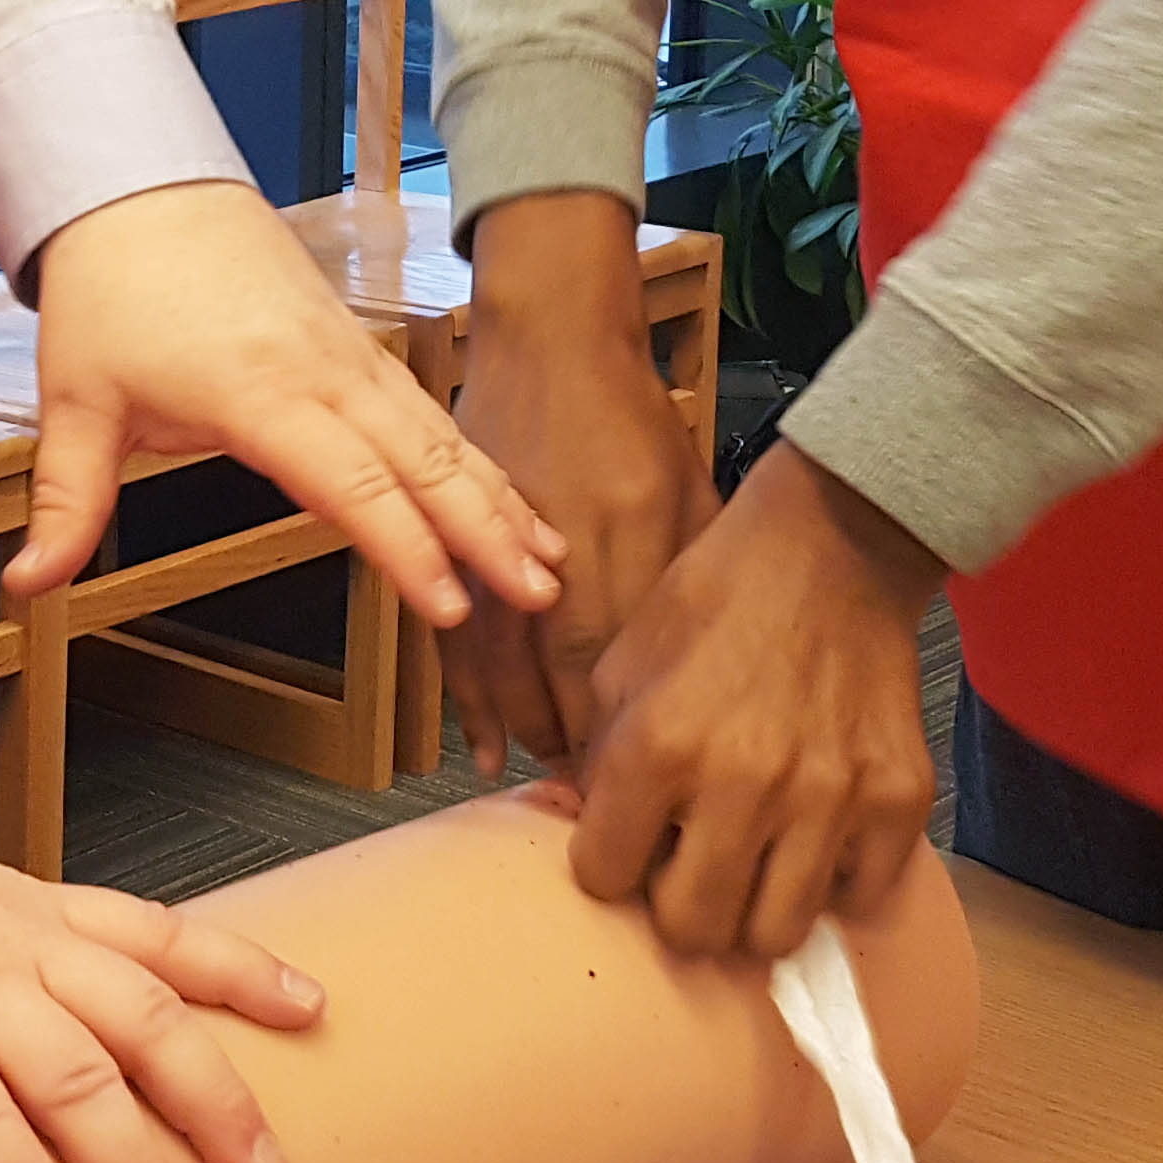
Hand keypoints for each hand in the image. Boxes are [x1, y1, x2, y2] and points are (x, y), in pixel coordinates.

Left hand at [5, 181, 561, 632]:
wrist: (138, 185)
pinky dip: (475, 459)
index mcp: (257, 393)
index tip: (448, 603)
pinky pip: (429, 410)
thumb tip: (25, 587)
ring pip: (440, 434)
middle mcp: (321, 372)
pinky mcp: (355, 345)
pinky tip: (510, 500)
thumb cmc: (110, 291)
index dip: (405, 547)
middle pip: (422, 459)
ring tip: (549, 560)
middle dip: (485, 531)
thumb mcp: (74, 403)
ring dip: (497, 497)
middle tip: (540, 594)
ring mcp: (348, 354)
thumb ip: (65, 504)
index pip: (348, 483)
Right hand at [442, 193, 713, 777]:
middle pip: (565, 693)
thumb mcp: (691, 499)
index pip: (629, 680)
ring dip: (529, 740)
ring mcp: (498, 560)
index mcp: (628, 551)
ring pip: (505, 682)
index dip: (635, 747)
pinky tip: (489, 757)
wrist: (549, 347)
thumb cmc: (630, 422)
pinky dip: (472, 708)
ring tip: (556, 789)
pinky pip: (457, 651)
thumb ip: (695, 586)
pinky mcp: (457, 552)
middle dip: (584, 760)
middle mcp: (558, 565)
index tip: (654, 795)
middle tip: (610, 815)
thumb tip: (705, 680)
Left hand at [571, 441, 941, 956]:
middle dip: (678, 907)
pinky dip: (833, 881)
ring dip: (754, 908)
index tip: (626, 843)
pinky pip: (858, 895)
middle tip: (687, 868)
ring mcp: (829, 797)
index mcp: (659, 745)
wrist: (832, 549)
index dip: (609, 864)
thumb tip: (587, 834)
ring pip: (775, 933)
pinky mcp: (898, 798)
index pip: (605, 879)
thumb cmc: (714, 602)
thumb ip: (599, 759)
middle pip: (694, 930)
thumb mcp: (623, 665)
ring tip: (751, 862)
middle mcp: (742, 783)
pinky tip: (814, 838)